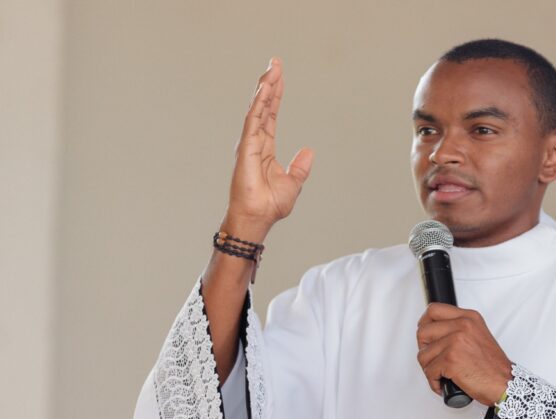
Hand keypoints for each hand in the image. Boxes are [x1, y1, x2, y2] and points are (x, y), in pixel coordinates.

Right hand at [224, 56, 313, 239]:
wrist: (258, 218)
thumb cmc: (270, 205)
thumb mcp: (293, 183)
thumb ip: (300, 167)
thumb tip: (309, 151)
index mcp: (265, 148)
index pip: (270, 115)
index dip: (275, 95)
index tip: (279, 76)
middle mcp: (255, 142)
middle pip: (263, 107)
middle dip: (269, 84)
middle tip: (275, 63)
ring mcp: (249, 144)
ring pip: (257, 109)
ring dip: (265, 88)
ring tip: (272, 69)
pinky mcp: (247, 148)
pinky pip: (253, 121)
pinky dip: (259, 104)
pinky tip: (264, 89)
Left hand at [416, 303, 512, 405]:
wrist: (505, 384)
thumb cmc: (493, 367)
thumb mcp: (478, 336)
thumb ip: (458, 329)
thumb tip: (434, 334)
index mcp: (469, 318)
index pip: (434, 310)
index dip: (424, 323)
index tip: (425, 336)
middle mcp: (462, 326)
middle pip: (423, 331)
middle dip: (424, 349)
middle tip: (433, 359)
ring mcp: (455, 342)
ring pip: (423, 355)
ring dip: (429, 369)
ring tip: (442, 375)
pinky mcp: (450, 360)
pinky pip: (429, 371)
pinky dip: (434, 382)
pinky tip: (444, 384)